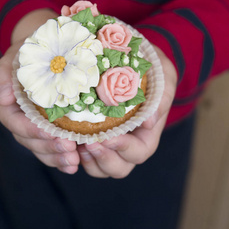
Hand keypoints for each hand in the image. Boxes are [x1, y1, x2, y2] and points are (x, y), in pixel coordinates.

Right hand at [0, 9, 78, 173]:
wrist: (46, 53)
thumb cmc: (30, 54)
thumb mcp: (15, 56)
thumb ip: (4, 74)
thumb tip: (3, 96)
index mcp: (9, 105)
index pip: (15, 122)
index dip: (31, 130)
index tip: (50, 132)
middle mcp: (20, 119)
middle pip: (30, 140)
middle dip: (49, 147)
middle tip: (69, 150)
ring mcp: (34, 127)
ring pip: (41, 148)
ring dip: (57, 157)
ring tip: (74, 162)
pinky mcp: (48, 130)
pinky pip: (51, 148)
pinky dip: (61, 158)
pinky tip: (75, 164)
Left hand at [78, 46, 176, 177]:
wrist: (134, 61)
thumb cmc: (151, 71)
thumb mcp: (163, 78)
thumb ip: (161, 99)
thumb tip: (149, 122)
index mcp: (145, 134)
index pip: (139, 152)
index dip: (125, 149)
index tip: (110, 136)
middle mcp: (126, 142)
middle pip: (119, 167)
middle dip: (104, 159)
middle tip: (89, 143)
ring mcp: (107, 142)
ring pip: (99, 167)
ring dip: (87, 160)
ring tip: (76, 143)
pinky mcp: (90, 135)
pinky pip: (81, 155)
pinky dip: (72, 154)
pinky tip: (65, 139)